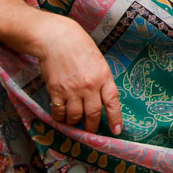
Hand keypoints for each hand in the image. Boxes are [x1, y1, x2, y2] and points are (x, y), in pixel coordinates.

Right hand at [35, 14, 122, 134]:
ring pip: (75, 116)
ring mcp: (72, 90)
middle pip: (93, 114)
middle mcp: (90, 86)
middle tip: (90, 132)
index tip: (116, 131)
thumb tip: (102, 97)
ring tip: (74, 123)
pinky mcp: (56, 91)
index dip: (115, 118)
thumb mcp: (98, 62)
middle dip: (92, 127)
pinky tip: (61, 117)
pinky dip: (60, 118)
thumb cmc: (80, 47)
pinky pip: (59, 112)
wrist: (58, 39)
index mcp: (104, 77)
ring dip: (74, 123)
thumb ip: (101, 80)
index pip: (113, 102)